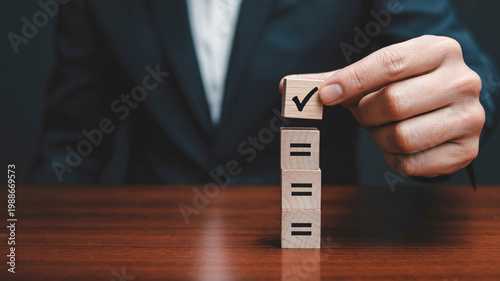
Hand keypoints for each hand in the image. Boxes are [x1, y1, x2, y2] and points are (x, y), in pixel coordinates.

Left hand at [281, 35, 484, 176]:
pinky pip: (413, 164)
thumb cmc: (403, 86)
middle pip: (393, 103)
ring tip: (385, 128)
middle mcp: (463, 81)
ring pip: (402, 137)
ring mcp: (470, 117)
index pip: (389, 63)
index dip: (352, 80)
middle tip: (366, 113)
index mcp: (439, 50)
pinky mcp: (468, 150)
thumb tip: (286, 86)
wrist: (447, 107)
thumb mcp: (376, 75)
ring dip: (380, 138)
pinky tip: (400, 146)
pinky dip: (394, 159)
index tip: (325, 95)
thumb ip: (334, 79)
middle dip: (366, 114)